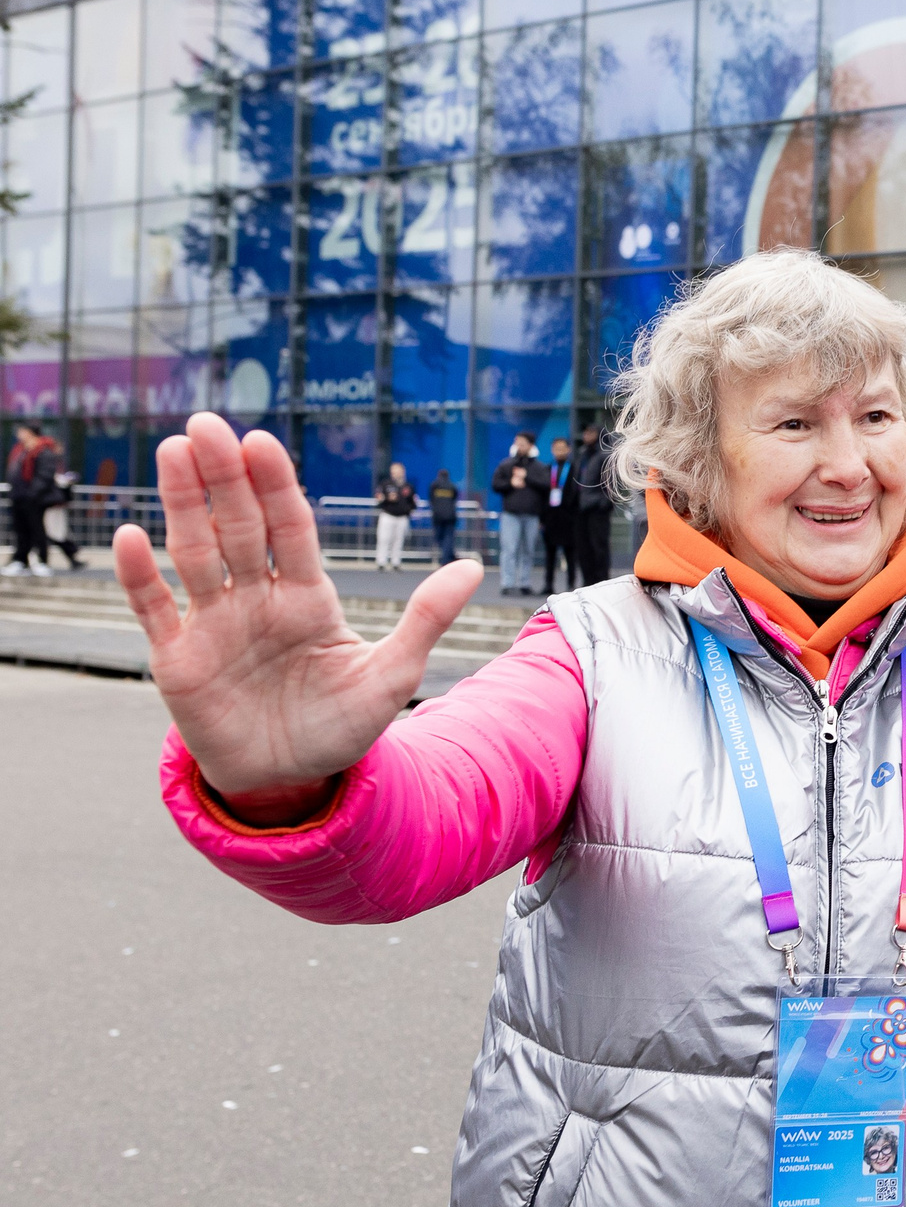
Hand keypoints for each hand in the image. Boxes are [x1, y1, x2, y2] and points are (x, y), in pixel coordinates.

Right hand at [114, 414, 481, 823]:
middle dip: (223, 477)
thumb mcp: (391, 675)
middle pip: (238, 526)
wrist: (290, 781)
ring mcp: (213, 624)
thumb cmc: (340, 725)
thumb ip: (425, 619)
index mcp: (308, 596)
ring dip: (182, 505)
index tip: (261, 442)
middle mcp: (257, 599)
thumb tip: (474, 566)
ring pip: (194, 553)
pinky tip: (130, 535)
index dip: (275, 485)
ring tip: (172, 453)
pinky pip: (154, 609)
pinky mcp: (178, 659)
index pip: (290, 528)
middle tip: (206, 425)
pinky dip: (140, 575)